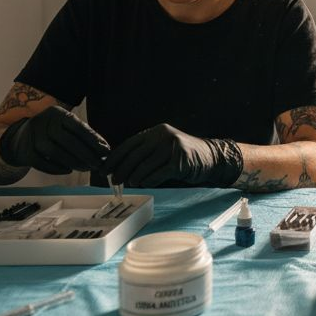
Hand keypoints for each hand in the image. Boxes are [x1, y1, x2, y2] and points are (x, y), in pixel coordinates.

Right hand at [0, 105, 110, 173]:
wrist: (19, 139)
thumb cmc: (50, 133)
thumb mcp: (64, 126)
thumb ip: (82, 135)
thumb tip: (104, 149)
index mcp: (56, 113)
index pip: (78, 126)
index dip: (93, 140)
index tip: (106, 151)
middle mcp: (43, 122)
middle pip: (68, 140)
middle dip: (86, 154)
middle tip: (98, 164)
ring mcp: (32, 137)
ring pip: (56, 152)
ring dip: (74, 162)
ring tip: (86, 168)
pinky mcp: (25, 152)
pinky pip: (43, 163)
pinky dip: (57, 168)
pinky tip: (68, 170)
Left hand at [100, 124, 242, 187]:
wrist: (210, 158)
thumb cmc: (181, 156)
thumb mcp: (162, 148)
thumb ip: (144, 153)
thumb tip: (118, 167)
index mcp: (156, 132)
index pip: (129, 144)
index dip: (115, 158)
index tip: (105, 169)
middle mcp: (163, 136)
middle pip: (135, 156)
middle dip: (121, 170)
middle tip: (115, 180)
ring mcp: (173, 148)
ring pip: (145, 166)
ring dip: (135, 177)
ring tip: (132, 183)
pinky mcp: (180, 161)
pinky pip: (158, 174)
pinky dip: (150, 181)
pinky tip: (146, 183)